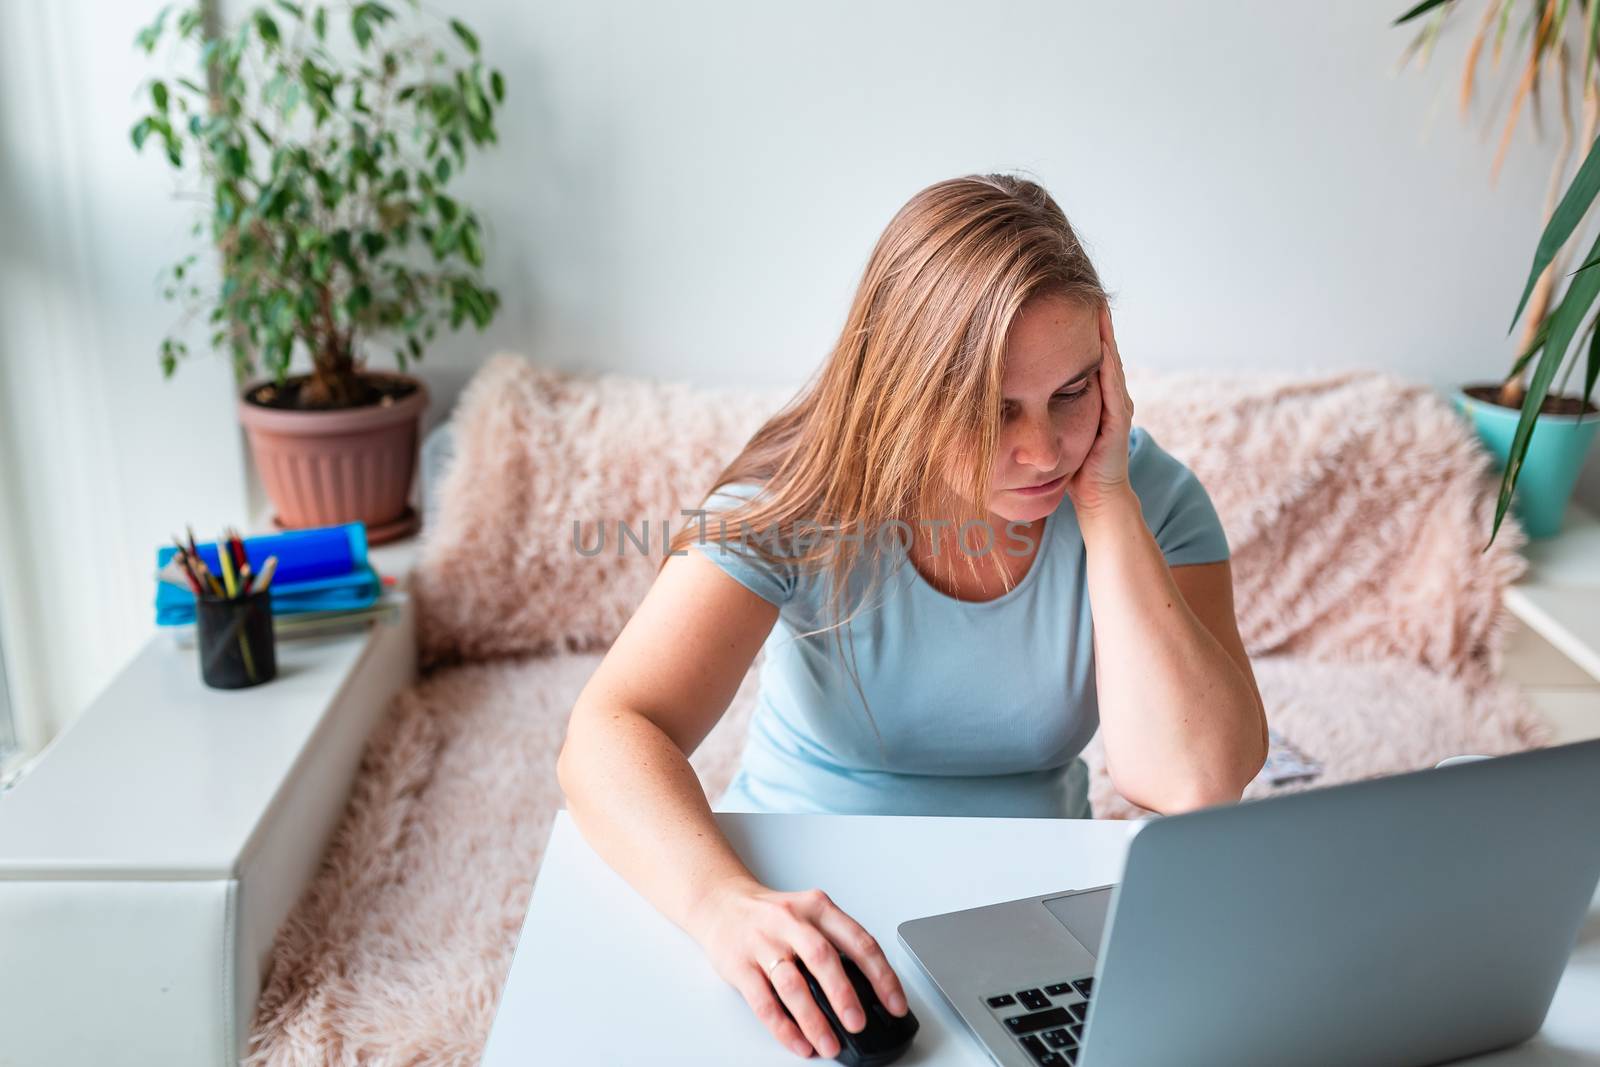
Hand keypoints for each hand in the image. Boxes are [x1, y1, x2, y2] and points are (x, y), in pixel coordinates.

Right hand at [688, 877, 910, 1058]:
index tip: (895, 1004)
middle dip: (844, 995)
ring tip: (829, 1043)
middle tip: (858, 1023)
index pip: (858, 941)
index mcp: (818, 908)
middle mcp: (791, 922)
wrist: (720, 902)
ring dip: (813, 1019)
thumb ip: (836, 943)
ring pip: (792, 984)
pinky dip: (783, 1027)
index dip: (882, 975)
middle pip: (823, 958)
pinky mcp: (739, 965)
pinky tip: (798, 1042)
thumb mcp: (809, 914)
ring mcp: (763, 943)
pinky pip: (763, 1002)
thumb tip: (869, 992)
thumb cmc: (772, 914)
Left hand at [1062, 303, 1134, 516]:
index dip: (1078, 329)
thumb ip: (1041, 411)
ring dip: (1103, 330)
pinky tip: (1099, 336)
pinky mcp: (1118, 416)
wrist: (1097, 499)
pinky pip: (1112, 379)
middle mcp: (1111, 395)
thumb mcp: (1053, 430)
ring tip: (1094, 301)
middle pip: (1102, 348)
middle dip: (1092, 320)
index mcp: (1095, 397)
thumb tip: (1006, 394)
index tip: (1063, 301)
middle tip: (1082, 288)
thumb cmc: (1072, 469)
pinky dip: (1107, 355)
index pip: (1088, 354)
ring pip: (1109, 357)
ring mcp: (1118, 404)